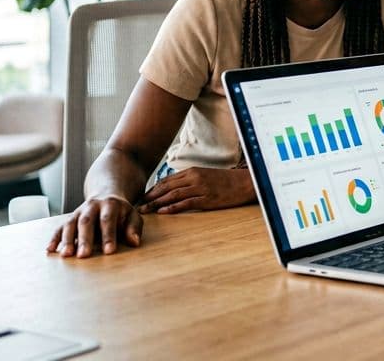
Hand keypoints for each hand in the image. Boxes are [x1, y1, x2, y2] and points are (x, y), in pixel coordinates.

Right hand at [47, 194, 142, 257]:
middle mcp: (92, 206)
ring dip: (67, 240)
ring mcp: (79, 212)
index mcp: (110, 205)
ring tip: (66, 255)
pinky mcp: (70, 219)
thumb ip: (134, 227)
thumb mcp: (133, 216)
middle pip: (86, 221)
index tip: (109, 251)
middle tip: (83, 255)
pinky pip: (59, 227)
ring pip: (70, 224)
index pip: (108, 220)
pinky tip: (50, 250)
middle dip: (84, 239)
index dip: (108, 236)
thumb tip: (135, 242)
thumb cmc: (121, 212)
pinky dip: (54, 238)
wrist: (106, 195)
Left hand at [139, 166, 254, 213]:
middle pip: (166, 187)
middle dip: (150, 197)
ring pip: (173, 195)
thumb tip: (174, 190)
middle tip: (137, 206)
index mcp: (192, 171)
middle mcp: (194, 178)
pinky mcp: (207, 198)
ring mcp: (201, 188)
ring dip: (157, 203)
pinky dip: (173, 207)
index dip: (152, 190)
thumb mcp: (206, 176)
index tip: (142, 198)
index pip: (166, 181)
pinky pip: (186, 203)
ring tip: (145, 211)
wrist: (246, 182)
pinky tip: (163, 212)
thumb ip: (190, 181)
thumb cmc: (226, 181)